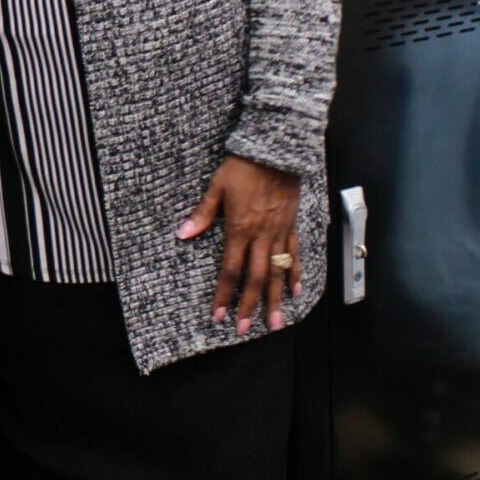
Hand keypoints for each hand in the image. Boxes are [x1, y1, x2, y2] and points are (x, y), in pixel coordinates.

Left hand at [179, 154, 301, 335]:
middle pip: (256, 278)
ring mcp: (279, 232)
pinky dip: (295, 273)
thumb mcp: (217, 186)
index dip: (224, 294)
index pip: (230, 270)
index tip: (219, 314)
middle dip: (250, 305)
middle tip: (246, 329)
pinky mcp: (292, 225)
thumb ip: (202, 214)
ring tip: (276, 322)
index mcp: (240, 229)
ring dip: (275, 299)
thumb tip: (183, 233)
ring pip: (278, 272)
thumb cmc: (244, 167)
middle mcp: (261, 236)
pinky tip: (296, 290)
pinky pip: (295, 254)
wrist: (275, 150)